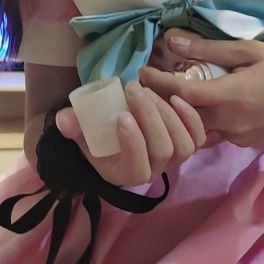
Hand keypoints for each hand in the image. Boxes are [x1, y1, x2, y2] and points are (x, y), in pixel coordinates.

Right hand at [55, 79, 205, 186]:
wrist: (117, 140)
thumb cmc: (99, 139)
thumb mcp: (81, 136)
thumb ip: (73, 127)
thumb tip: (65, 118)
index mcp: (127, 174)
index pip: (137, 165)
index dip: (133, 141)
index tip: (121, 114)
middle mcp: (155, 172)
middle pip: (163, 149)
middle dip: (150, 116)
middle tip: (133, 89)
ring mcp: (174, 160)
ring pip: (183, 143)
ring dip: (167, 113)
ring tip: (148, 90)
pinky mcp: (188, 144)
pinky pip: (198, 136)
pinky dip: (190, 117)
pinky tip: (176, 97)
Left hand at [138, 28, 263, 147]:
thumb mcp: (248, 49)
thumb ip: (208, 49)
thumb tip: (172, 41)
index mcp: (228, 97)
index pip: (180, 93)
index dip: (157, 83)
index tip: (140, 72)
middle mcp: (228, 121)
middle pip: (182, 116)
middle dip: (160, 103)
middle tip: (144, 87)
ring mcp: (235, 136)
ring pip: (195, 130)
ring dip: (178, 117)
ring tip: (163, 99)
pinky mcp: (243, 142)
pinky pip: (212, 134)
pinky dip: (198, 123)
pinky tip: (192, 110)